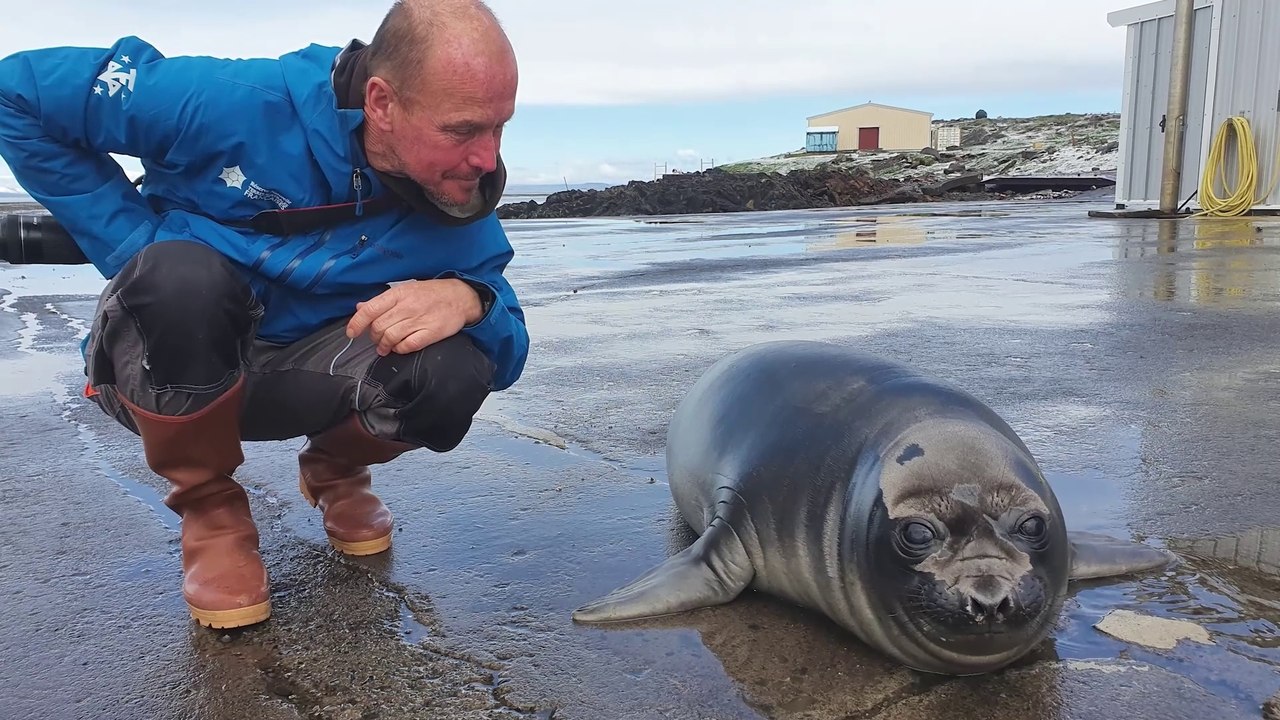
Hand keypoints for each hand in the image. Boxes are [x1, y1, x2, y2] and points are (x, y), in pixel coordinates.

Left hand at [346, 279, 482, 355]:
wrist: (460, 297)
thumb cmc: (431, 293)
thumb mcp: (405, 289)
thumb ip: (382, 300)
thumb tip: (360, 307)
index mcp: (398, 294)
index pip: (370, 310)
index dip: (356, 323)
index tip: (351, 333)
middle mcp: (407, 307)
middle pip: (379, 327)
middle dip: (373, 337)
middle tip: (377, 340)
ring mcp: (419, 320)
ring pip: (391, 338)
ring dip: (384, 346)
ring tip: (385, 348)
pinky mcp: (430, 333)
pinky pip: (408, 346)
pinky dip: (400, 350)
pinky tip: (400, 348)